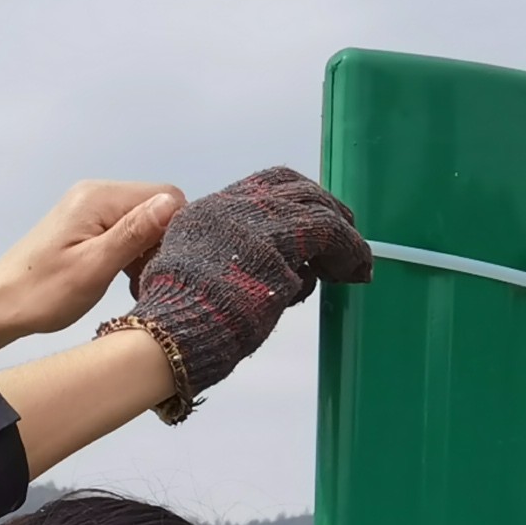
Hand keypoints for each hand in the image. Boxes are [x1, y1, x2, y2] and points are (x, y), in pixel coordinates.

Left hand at [0, 181, 184, 340]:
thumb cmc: (42, 293)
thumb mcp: (94, 267)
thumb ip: (134, 233)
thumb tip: (172, 203)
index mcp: (99, 197)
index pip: (166, 196)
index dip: (175, 230)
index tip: (163, 265)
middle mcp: (95, 193)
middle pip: (154, 207)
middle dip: (161, 243)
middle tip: (147, 280)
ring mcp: (88, 208)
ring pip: (141, 222)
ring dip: (145, 252)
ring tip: (132, 283)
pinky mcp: (83, 225)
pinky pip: (123, 231)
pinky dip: (130, 254)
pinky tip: (123, 278)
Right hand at [116, 167, 371, 415]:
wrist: (167, 337)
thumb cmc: (178, 325)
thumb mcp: (191, 279)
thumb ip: (222, 264)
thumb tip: (257, 274)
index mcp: (207, 213)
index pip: (263, 187)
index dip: (295, 199)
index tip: (313, 218)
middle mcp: (231, 209)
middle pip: (293, 187)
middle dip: (325, 207)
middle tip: (346, 232)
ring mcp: (254, 224)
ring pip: (317, 208)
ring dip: (344, 235)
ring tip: (358, 262)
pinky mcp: (277, 248)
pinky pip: (330, 236)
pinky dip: (351, 251)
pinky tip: (358, 271)